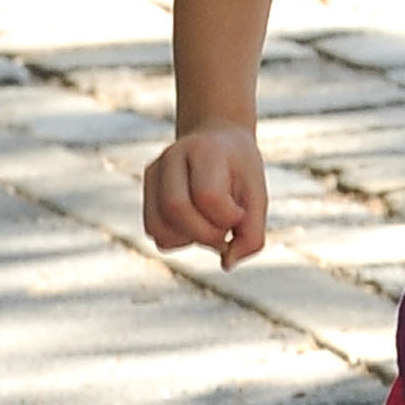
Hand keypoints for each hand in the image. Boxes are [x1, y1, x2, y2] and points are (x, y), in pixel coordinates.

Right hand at [143, 122, 267, 265]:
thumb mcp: (257, 197)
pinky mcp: (147, 188)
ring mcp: (154, 172)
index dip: (228, 217)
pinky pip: (154, 229)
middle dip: (205, 233)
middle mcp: (172, 157)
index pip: (208, 196)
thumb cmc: (241, 171)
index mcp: (205, 150)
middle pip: (175, 208)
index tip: (241, 214)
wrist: (218, 141)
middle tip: (225, 231)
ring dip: (188, 240)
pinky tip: (193, 226)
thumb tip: (226, 264)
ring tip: (208, 228)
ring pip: (158, 225)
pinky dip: (176, 239)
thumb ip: (252, 234)